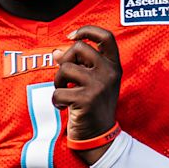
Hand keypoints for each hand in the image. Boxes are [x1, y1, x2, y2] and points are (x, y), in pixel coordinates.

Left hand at [53, 25, 121, 163]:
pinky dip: (55, 100)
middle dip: (65, 60)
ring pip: (65, 68)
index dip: (87, 30)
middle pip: (79, 47)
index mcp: (113, 66)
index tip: (72, 36)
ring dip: (57, 81)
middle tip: (65, 78)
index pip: (106, 36)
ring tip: (64, 93)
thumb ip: (79, 65)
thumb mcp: (93, 82)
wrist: (100, 136)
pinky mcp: (86, 100)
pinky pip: (58, 91)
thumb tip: (56, 52)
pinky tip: (63, 107)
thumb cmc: (93, 106)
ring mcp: (98, 86)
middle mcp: (109, 73)